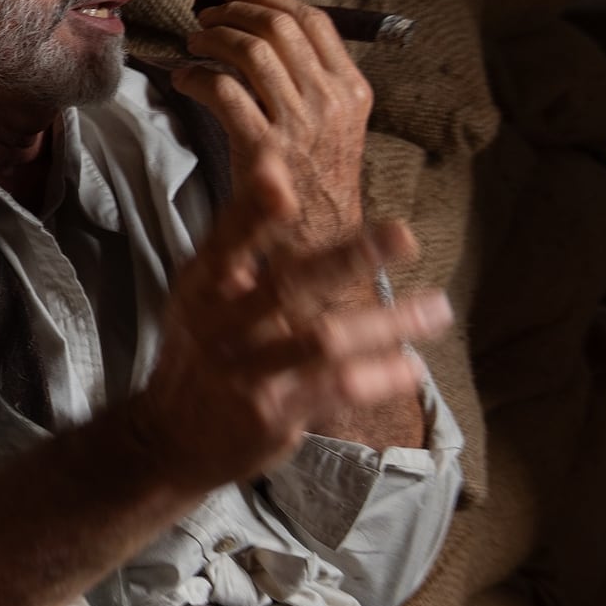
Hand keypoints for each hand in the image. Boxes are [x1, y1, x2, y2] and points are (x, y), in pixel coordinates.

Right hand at [116, 152, 449, 493]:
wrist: (167, 438)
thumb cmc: (199, 351)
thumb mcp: (200, 291)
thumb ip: (237, 235)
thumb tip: (274, 167)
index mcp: (203, 286)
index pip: (227, 241)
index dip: (252, 212)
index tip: (283, 183)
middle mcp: (222, 326)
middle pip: (287, 286)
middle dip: (347, 257)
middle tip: (404, 234)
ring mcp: (247, 372)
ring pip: (323, 341)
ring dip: (386, 324)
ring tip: (438, 309)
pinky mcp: (271, 414)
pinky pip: (333, 391)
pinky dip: (376, 379)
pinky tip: (411, 367)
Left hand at [173, 0, 373, 258]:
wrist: (322, 244)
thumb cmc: (318, 183)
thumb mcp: (339, 126)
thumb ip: (316, 83)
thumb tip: (273, 35)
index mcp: (352, 89)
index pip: (313, 21)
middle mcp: (330, 101)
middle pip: (279, 27)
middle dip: (235, 12)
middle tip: (207, 15)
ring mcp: (298, 124)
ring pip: (249, 51)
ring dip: (213, 37)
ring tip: (193, 41)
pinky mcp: (262, 148)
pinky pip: (222, 90)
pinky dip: (195, 76)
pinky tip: (183, 78)